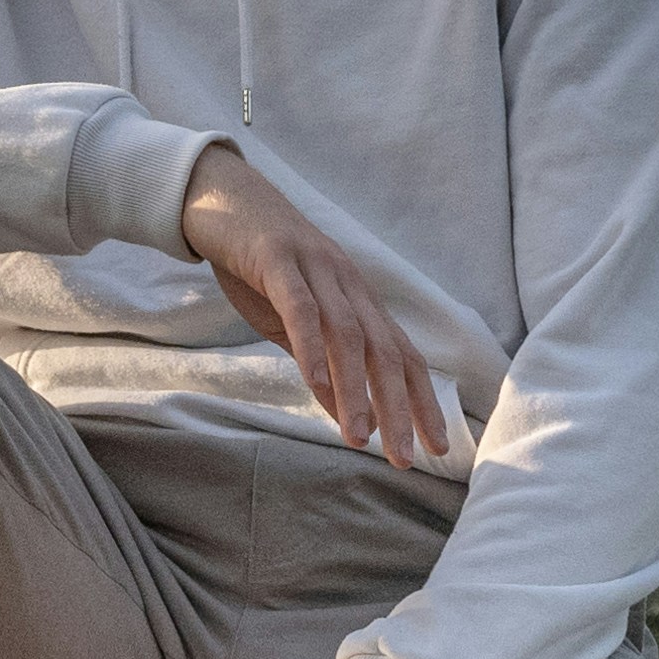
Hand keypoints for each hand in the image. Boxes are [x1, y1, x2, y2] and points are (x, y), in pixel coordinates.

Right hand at [178, 142, 466, 469]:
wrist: (222, 199)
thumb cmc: (259, 268)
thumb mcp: (292, 325)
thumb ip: (321, 365)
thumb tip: (345, 415)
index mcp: (359, 301)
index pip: (401, 358)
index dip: (422, 403)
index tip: (436, 449)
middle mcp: (349, 286)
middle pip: (386, 353)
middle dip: (399, 409)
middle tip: (404, 458)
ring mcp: (317, 270)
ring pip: (348, 337)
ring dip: (357, 391)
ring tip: (360, 437)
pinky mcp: (278, 261)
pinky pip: (302, 311)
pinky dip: (314, 351)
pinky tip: (318, 388)